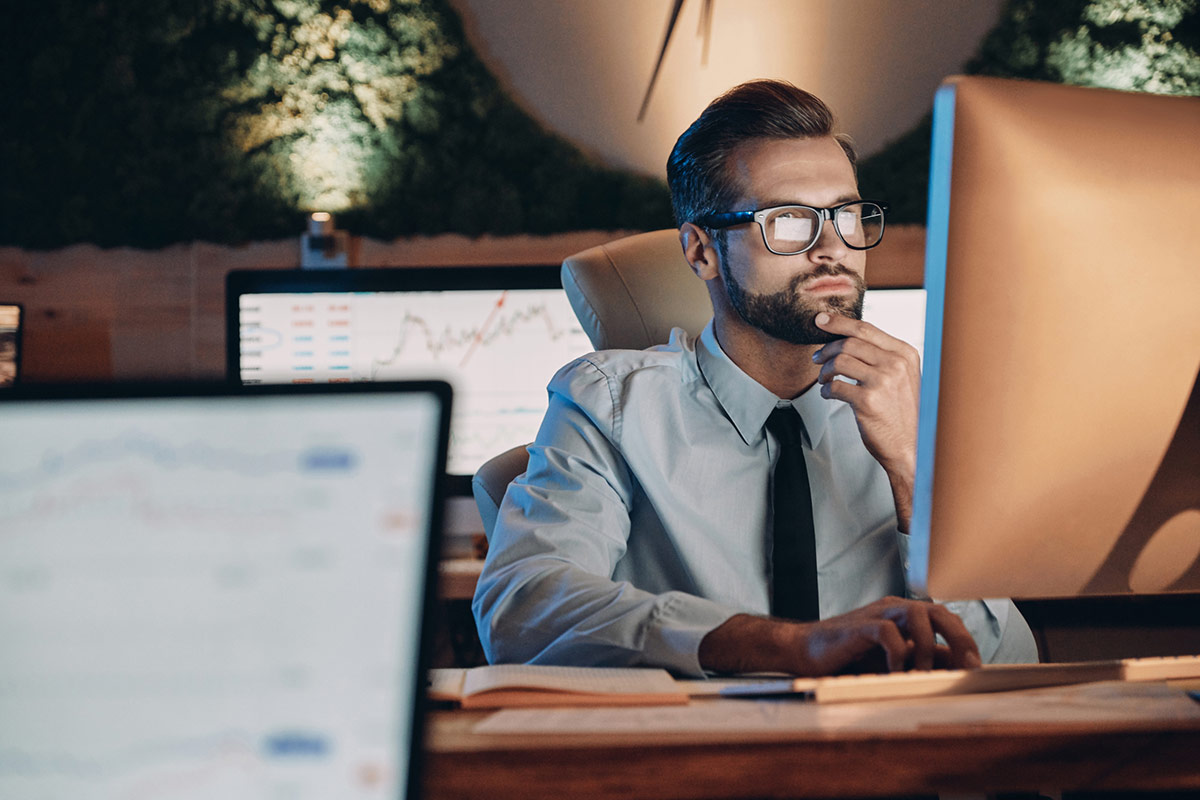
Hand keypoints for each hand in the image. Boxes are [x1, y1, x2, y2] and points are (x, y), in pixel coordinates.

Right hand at [698, 598, 981, 675]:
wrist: (803, 651)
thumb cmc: (846, 657)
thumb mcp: (889, 662)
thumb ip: (917, 662)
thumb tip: (953, 674)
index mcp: (905, 618)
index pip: (946, 621)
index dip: (965, 643)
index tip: (976, 671)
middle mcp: (895, 610)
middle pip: (940, 611)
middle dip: (960, 638)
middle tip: (969, 667)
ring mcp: (877, 615)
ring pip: (918, 614)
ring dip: (927, 648)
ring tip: (921, 675)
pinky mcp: (859, 626)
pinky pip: (887, 632)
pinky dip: (897, 654)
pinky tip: (893, 673)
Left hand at [811, 311, 920, 528]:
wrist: (911, 447)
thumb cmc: (901, 411)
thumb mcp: (901, 377)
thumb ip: (882, 356)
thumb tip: (847, 336)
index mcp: (905, 354)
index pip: (866, 329)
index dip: (839, 322)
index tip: (820, 320)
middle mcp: (896, 364)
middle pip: (849, 343)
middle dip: (826, 349)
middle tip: (816, 358)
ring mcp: (883, 382)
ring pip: (839, 361)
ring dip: (824, 370)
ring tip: (824, 379)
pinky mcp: (868, 401)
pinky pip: (835, 386)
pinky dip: (826, 390)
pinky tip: (829, 395)